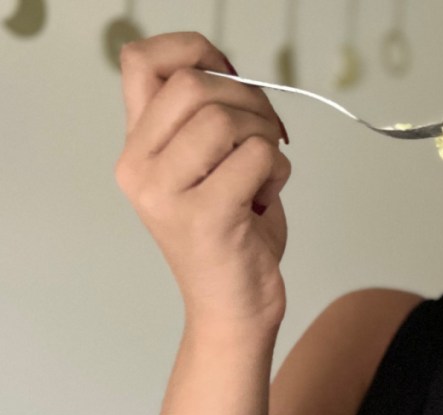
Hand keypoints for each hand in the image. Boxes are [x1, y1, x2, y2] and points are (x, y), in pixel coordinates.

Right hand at [115, 33, 291, 327]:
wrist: (233, 309)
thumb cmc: (231, 237)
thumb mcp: (208, 170)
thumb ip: (206, 121)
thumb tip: (233, 73)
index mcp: (137, 149)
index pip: (142, 62)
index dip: (195, 51)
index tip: (230, 74)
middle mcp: (139, 168)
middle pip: (194, 85)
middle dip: (250, 99)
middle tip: (268, 133)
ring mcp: (167, 194)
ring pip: (226, 119)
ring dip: (267, 135)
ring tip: (268, 170)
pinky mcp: (206, 216)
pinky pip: (256, 157)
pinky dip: (279, 169)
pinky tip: (268, 196)